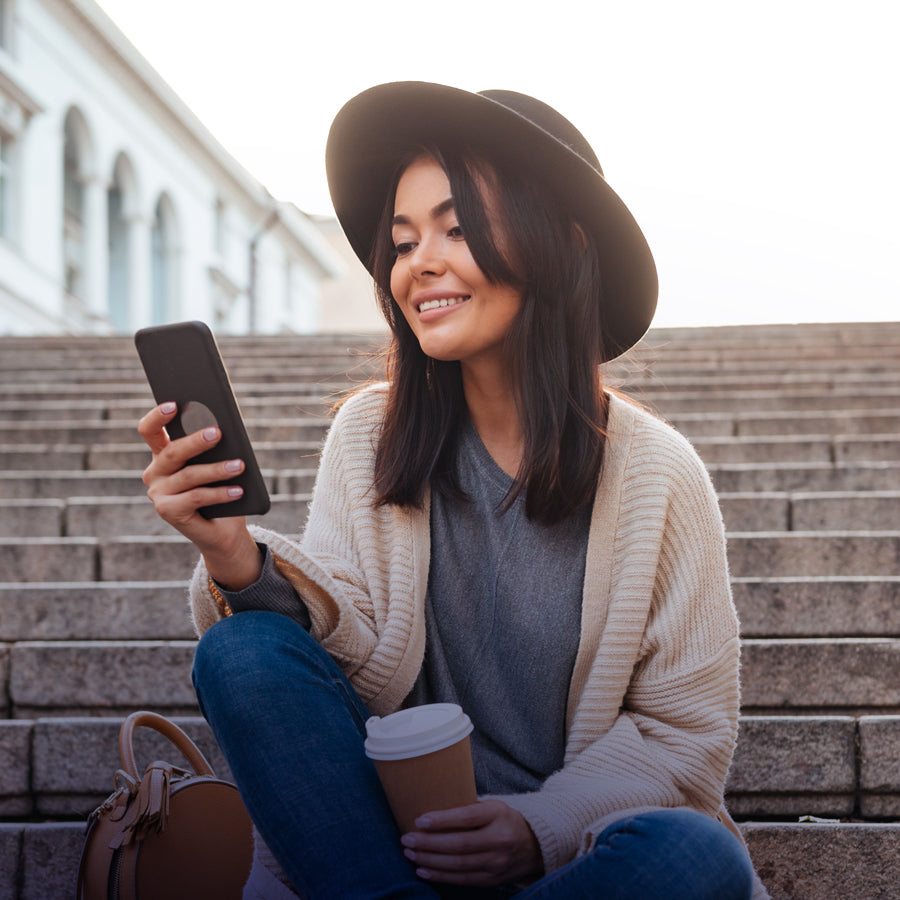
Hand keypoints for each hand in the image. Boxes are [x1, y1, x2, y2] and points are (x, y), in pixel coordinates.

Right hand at [138, 402, 260, 588]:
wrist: (223, 530)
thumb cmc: (221, 489)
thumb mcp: (217, 463)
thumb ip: (213, 447)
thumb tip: (221, 428)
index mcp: (162, 455)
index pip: (149, 430)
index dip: (157, 416)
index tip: (174, 404)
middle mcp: (155, 472)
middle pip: (171, 452)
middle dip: (195, 441)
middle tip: (218, 432)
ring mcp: (158, 493)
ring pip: (188, 475)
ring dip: (216, 469)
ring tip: (239, 465)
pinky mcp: (167, 511)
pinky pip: (196, 497)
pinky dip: (220, 493)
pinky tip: (238, 490)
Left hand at [400, 799, 542, 886]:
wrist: (534, 846)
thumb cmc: (504, 820)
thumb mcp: (493, 806)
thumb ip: (469, 809)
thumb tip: (431, 808)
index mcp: (498, 814)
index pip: (467, 817)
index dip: (442, 820)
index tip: (419, 820)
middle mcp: (499, 839)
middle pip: (459, 845)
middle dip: (429, 843)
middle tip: (406, 839)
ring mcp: (497, 863)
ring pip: (458, 865)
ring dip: (430, 860)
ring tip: (410, 854)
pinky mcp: (492, 879)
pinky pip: (462, 880)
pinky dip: (440, 876)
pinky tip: (423, 869)